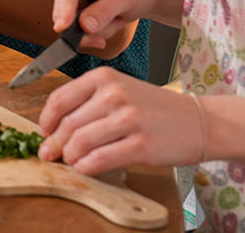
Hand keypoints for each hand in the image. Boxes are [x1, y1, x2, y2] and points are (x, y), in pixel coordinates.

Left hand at [38, 68, 203, 174]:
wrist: (201, 121)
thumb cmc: (157, 108)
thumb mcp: (121, 90)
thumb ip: (90, 101)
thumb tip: (56, 125)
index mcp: (104, 77)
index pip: (60, 98)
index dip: (46, 119)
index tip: (44, 132)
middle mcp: (114, 95)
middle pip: (68, 123)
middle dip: (54, 143)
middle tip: (49, 154)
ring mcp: (128, 119)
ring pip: (80, 142)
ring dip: (69, 156)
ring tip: (70, 161)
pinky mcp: (140, 145)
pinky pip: (100, 158)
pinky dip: (86, 166)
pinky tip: (85, 167)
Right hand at [51, 0, 157, 51]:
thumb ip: (105, 12)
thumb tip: (84, 26)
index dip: (63, 9)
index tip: (62, 28)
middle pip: (62, 8)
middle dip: (80, 28)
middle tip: (100, 40)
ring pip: (66, 22)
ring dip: (88, 33)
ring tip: (111, 26)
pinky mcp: (71, 9)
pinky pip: (73, 30)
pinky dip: (89, 35)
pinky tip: (105, 28)